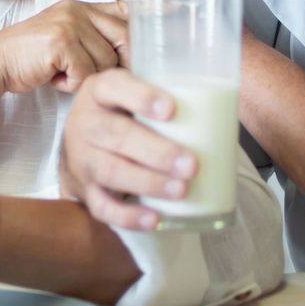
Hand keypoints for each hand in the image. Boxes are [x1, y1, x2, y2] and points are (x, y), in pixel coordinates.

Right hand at [0, 0, 127, 93]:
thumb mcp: (67, 37)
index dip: (133, 38)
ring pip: (107, 62)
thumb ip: (94, 36)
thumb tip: (133, 52)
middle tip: (95, 75)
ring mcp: (69, 25)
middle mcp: (78, 11)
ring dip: (88, 77)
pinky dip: (71, 85)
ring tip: (65, 74)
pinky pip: (86, 74)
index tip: (129, 57)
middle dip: (117, 65)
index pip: (125, 14)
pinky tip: (55, 79)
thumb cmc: (34, 56)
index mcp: (83, 7)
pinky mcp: (61, 43)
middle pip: (125, 39)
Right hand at [59, 69, 197, 229]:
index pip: (115, 86)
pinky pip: (103, 207)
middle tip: (191, 164)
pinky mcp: (84, 190)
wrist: (78, 145)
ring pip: (111, 171)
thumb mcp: (131, 95)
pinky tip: (156, 219)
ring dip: (148, 182)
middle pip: (116, 135)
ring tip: (181, 190)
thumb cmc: (121, 115)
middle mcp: (85, 123)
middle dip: (156, 152)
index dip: (141, 97)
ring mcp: (81, 159)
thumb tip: (226, 110)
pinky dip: (129, 216)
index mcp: (100, 91)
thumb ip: (164, 96)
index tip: (172, 110)